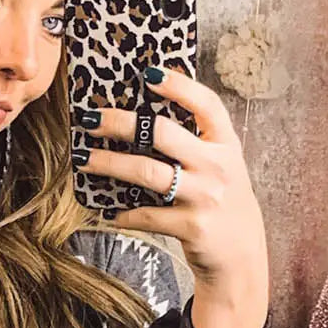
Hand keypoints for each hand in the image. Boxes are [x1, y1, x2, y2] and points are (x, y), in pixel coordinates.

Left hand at [76, 69, 268, 303]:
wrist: (242, 253)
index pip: (206, 105)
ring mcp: (205, 197)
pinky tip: (109, 213)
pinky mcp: (192, 227)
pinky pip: (148, 216)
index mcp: (226, 144)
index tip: (148, 73)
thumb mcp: (222, 166)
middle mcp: (217, 166)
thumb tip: (147, 119)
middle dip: (121, 123)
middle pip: (163, 133)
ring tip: (86, 159)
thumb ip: (197, 143)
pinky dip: (124, 214)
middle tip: (91, 119)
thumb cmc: (223, 202)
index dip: (179, 86)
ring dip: (110, 163)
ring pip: (148, 172)